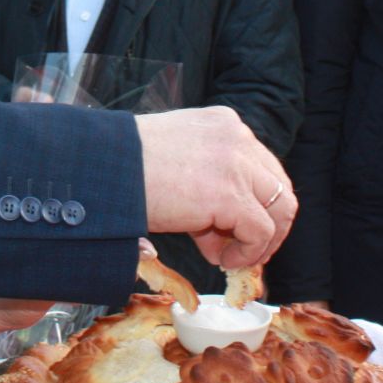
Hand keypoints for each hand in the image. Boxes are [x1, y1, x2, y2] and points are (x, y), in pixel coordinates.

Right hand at [135, 106, 293, 270]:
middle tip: (237, 249)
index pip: (260, 167)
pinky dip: (248, 253)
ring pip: (280, 209)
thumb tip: (223, 226)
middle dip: (262, 224)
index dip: (251, 203)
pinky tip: (221, 259)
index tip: (231, 229)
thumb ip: (207, 181)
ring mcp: (237, 164)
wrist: (103, 170)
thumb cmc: (124, 167)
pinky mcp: (230, 195)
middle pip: (278, 186)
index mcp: (223, 124)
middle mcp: (236, 137)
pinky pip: (260, 232)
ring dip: (259, 240)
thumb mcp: (177, 162)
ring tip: (227, 257)